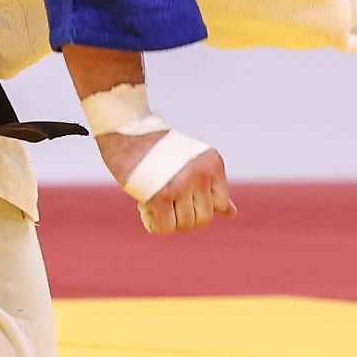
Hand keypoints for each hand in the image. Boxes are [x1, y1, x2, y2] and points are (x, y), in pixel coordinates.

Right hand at [96, 129, 236, 232]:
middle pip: (204, 219)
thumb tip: (232, 213)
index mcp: (213, 162)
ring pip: (184, 225)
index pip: (220, 204)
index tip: (182, 196)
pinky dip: (155, 225)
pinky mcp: (159, 195)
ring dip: (169, 220)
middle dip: (184, 215)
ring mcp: (181, 184)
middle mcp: (201, 173)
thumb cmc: (157, 146)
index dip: (200, 205)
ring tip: (155, 202)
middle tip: (167, 202)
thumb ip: (211, 186)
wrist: (125, 129)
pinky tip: (145, 210)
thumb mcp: (191, 161)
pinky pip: (165, 228)